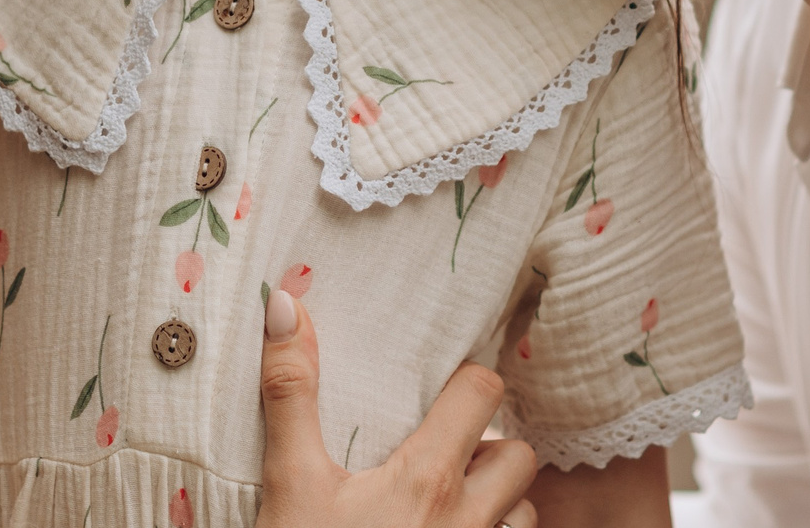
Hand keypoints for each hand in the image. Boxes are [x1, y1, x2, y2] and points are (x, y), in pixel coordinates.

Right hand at [255, 287, 539, 527]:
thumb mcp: (289, 483)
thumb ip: (292, 393)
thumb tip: (287, 303)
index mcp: (429, 477)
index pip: (484, 393)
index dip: (468, 381)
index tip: (441, 387)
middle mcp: (468, 520)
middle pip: (519, 455)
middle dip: (491, 446)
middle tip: (445, 451)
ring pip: (522, 514)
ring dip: (498, 502)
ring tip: (450, 503)